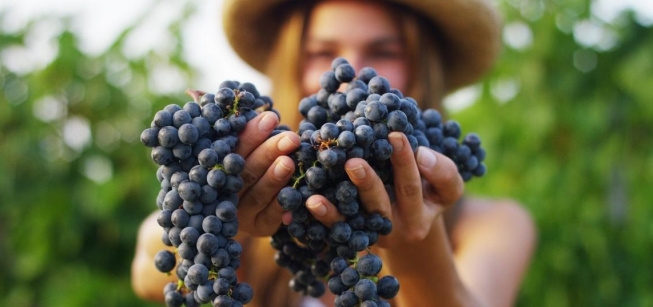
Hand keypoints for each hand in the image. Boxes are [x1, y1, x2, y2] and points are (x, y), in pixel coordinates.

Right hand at [233, 111, 300, 236]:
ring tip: (289, 162)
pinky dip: (284, 204)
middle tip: (290, 138)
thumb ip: (247, 133)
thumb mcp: (247, 149)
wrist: (254, 208)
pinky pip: (272, 216)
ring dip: (274, 178)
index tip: (271, 117)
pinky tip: (297, 192)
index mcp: (218, 168)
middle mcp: (225, 192)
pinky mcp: (259, 227)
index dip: (251, 134)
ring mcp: (241, 213)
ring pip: (257, 195)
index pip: (232, 149)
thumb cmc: (252, 164)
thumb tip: (260, 108)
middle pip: (245, 172)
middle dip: (268, 152)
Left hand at [296, 131, 463, 248]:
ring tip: (318, 193)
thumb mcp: (445, 186)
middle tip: (353, 162)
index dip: (406, 163)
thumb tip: (421, 153)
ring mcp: (372, 235)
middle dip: (367, 183)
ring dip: (336, 207)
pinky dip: (324, 215)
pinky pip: (337, 228)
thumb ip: (442, 170)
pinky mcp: (353, 237)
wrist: (411, 223)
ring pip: (353, 220)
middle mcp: (395, 229)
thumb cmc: (429, 192)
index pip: (413, 187)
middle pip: (381, 206)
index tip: (395, 136)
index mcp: (420, 216)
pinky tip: (311, 201)